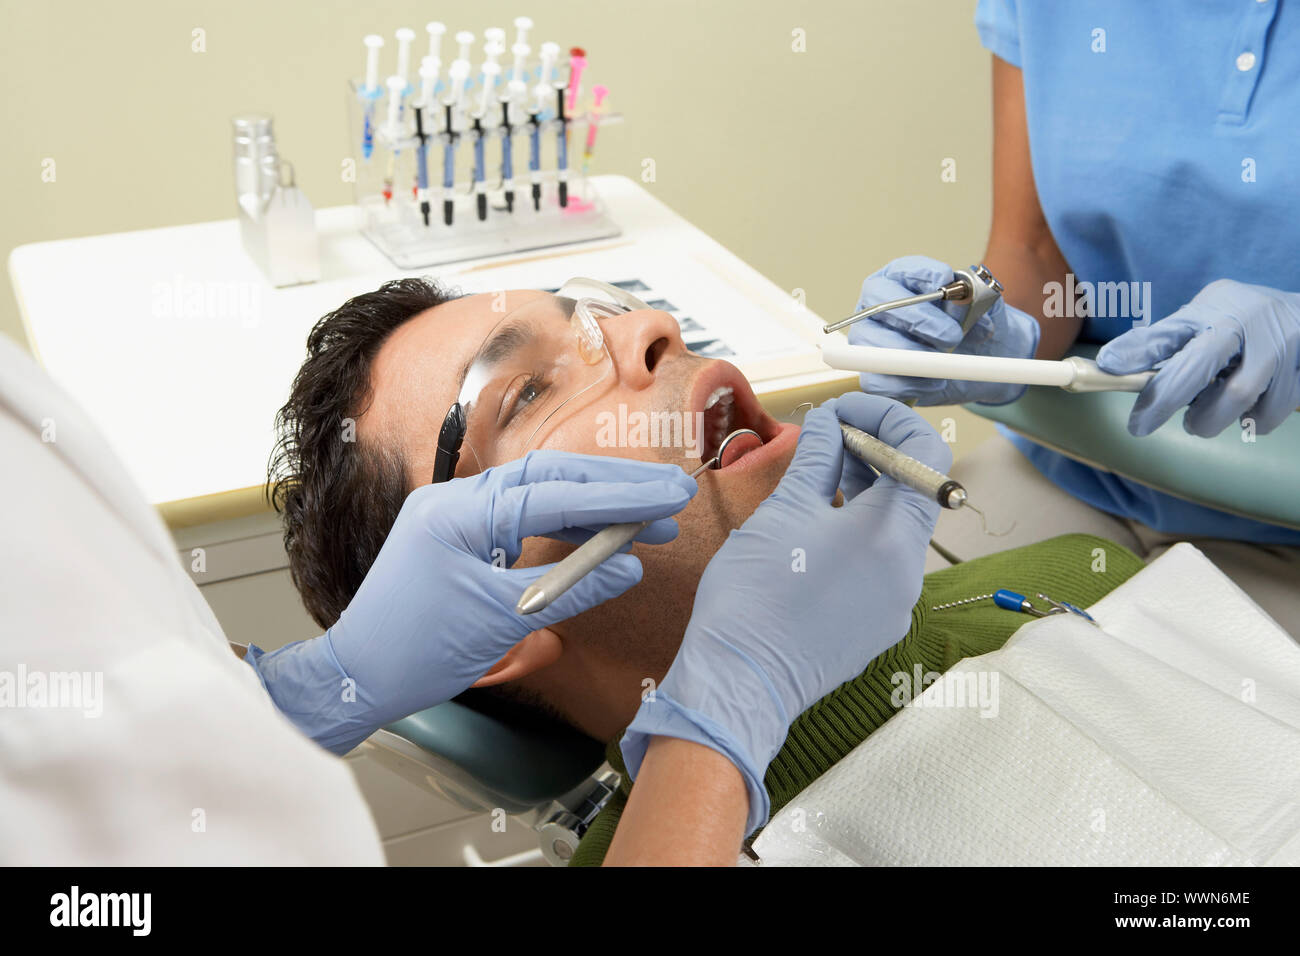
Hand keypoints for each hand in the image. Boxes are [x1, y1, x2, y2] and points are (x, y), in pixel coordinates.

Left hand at [248, 451, 697, 752]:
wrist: (358, 676)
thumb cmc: (415, 651)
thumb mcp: (502, 620)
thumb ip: (570, 589)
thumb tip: (629, 569)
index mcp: (460, 512)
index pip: (555, 494)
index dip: (619, 496)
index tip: (669, 496)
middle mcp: (458, 500)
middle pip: (552, 477)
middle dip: (615, 486)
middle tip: (671, 495)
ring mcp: (458, 514)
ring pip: (541, 494)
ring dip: (596, 506)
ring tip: (651, 522)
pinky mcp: (462, 534)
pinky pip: (524, 517)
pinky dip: (567, 526)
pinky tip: (604, 537)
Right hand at [621, 393, 948, 834]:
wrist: (740, 680)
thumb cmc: (756, 597)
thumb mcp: (784, 511)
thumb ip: (817, 459)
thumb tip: (829, 424)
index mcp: (892, 534)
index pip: (924, 451)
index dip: (887, 418)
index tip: (845, 411)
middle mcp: (908, 569)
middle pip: (913, 489)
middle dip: (873, 452)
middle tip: (827, 436)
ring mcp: (897, 601)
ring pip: (896, 526)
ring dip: (866, 490)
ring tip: (819, 475)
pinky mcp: (878, 622)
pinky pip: (882, 561)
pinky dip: (860, 530)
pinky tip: (818, 525)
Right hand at [849, 255, 1039, 404]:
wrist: (975, 360)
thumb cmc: (971, 326)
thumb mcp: (985, 307)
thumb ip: (979, 297)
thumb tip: (968, 297)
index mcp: (901, 278)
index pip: (905, 270)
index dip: (926, 278)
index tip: (949, 289)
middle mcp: (876, 305)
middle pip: (883, 307)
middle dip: (921, 322)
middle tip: (952, 336)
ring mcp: (868, 338)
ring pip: (877, 347)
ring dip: (915, 358)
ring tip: (944, 362)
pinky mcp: (872, 372)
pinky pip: (879, 381)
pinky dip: (910, 384)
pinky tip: (933, 382)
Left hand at [1096, 279, 1299, 436]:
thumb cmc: (1237, 317)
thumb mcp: (1199, 316)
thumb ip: (1159, 340)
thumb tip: (1110, 363)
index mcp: (1215, 309)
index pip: (1169, 337)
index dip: (1140, 364)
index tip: (1123, 401)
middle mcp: (1250, 322)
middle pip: (1204, 371)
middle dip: (1175, 406)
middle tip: (1157, 424)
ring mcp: (1283, 345)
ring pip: (1240, 400)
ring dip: (1214, 419)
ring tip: (1204, 417)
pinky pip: (1271, 412)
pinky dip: (1252, 420)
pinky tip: (1246, 410)